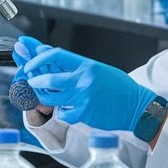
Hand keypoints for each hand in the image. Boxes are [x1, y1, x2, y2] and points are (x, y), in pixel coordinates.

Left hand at [21, 45, 155, 132]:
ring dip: (43, 97)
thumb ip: (74, 65)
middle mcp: (84, 80)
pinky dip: (61, 112)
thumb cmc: (117, 87)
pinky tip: (67, 109)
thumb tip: (48, 54)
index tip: (30, 63)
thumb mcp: (97, 69)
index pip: (56, 55)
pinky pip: (62, 114)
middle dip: (35, 80)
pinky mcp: (84, 114)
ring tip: (44, 95)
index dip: (38, 58)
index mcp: (87, 65)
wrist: (136, 106)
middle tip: (31, 81)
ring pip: (51, 98)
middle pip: (49, 79)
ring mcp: (83, 98)